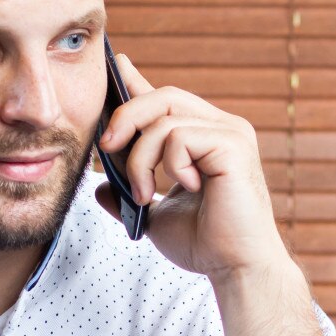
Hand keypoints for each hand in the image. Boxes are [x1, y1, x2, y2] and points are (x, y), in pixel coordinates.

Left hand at [94, 52, 290, 282]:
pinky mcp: (234, 146)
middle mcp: (222, 128)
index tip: (116, 66)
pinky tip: (182, 187)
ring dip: (140, 157)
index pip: (167, 98)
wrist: (236, 269)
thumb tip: (99, 189)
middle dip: (126, 117)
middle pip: (163, 95)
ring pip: (165, 118)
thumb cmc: (206, 245)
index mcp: (206, 138)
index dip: (137, 81)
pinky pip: (181, 136)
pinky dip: (168, 163)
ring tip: (143, 193)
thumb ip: (129, 195)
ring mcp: (231, 134)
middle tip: (105, 148)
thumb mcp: (154, 215)